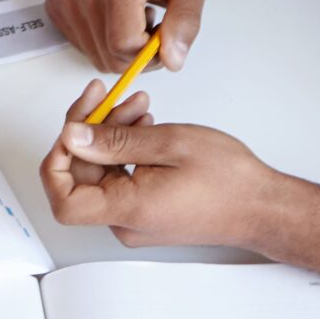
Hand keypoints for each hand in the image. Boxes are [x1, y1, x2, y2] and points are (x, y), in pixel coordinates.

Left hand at [39, 82, 279, 249]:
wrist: (262, 206)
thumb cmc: (228, 180)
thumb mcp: (168, 144)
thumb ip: (115, 140)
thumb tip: (72, 136)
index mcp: (127, 210)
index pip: (63, 199)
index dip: (57, 161)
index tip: (74, 128)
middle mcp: (125, 222)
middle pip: (83, 175)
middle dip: (93, 130)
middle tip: (113, 96)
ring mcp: (135, 219)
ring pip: (102, 172)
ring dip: (112, 135)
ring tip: (138, 106)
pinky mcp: (145, 211)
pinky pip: (120, 179)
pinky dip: (125, 150)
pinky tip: (143, 125)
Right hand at [46, 0, 205, 74]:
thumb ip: (186, 20)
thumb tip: (172, 60)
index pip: (125, 43)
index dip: (150, 51)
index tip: (162, 31)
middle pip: (111, 56)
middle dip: (139, 52)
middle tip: (151, 22)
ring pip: (97, 56)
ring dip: (121, 48)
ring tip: (133, 17)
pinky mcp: (56, 6)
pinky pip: (84, 47)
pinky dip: (103, 43)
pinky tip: (115, 18)